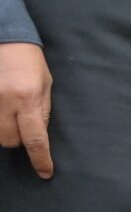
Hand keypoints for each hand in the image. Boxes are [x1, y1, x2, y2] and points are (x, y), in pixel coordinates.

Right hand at [0, 42, 54, 178]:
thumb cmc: (29, 62)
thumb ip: (43, 111)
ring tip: (10, 114)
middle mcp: (5, 101)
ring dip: (4, 131)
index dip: (41, 159)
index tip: (45, 173)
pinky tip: (3, 112)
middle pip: (10, 140)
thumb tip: (40, 136)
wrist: (5, 38)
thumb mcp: (45, 86)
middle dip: (18, 139)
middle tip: (22, 124)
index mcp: (27, 99)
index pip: (36, 139)